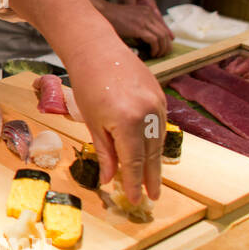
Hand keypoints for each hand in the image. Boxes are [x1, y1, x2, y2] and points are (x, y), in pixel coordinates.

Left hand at [67, 40, 165, 203]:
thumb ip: (105, 152)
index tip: (134, 199)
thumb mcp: (92, 123)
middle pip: (152, 154)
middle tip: (152, 197)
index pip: (134, 161)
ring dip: (155, 162)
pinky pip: (161, 125)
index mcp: (128, 122)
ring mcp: (158, 104)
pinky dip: (156, 141)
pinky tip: (152, 153)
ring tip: (152, 180)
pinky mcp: (161, 96)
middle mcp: (149, 114)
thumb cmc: (87, 85)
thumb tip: (110, 178)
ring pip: (159, 140)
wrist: (97, 50)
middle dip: (151, 177)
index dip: (134, 182)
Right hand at [103, 0, 173, 56]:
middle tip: (164, 53)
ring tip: (157, 55)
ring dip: (162, 48)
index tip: (166, 46)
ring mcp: (145, 21)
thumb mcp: (132, 18)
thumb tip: (147, 40)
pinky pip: (154, 40)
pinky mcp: (140, 28)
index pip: (163, 26)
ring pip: (162, 37)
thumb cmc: (114, 18)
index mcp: (148, 11)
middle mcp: (149, 14)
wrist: (104, 13)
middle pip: (164, 32)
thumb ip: (141, 24)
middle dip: (166, 45)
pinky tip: (151, 53)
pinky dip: (155, 48)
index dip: (166, 38)